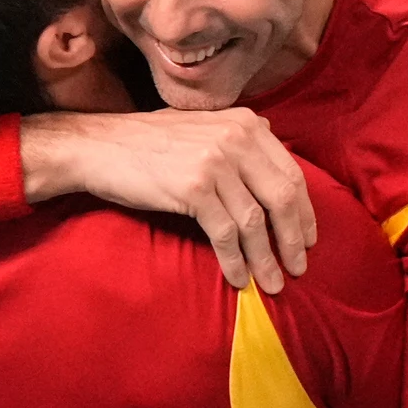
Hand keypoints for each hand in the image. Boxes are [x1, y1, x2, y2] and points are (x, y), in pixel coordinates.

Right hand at [22, 109, 315, 293]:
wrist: (100, 147)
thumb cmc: (150, 145)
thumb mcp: (204, 128)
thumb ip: (241, 143)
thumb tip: (277, 172)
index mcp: (246, 124)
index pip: (291, 174)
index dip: (305, 212)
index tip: (308, 239)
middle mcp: (236, 138)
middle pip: (283, 198)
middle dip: (293, 239)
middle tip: (298, 269)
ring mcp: (216, 162)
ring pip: (255, 221)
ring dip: (267, 259)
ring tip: (272, 284)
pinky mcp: (193, 188)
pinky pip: (225, 234)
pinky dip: (235, 261)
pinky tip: (238, 279)